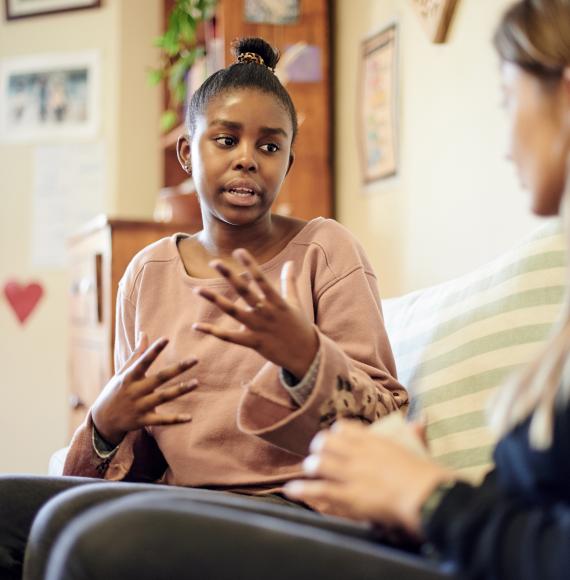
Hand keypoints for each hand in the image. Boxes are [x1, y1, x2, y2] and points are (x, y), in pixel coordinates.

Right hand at [91, 333, 197, 445]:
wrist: (102, 421)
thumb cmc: (116, 391)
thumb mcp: (123, 372)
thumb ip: (136, 354)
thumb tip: (144, 333)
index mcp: (129, 377)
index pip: (143, 361)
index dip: (154, 350)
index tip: (166, 338)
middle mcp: (135, 391)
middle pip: (160, 378)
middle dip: (178, 368)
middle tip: (196, 359)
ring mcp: (139, 406)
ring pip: (163, 397)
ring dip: (180, 390)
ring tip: (197, 382)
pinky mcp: (143, 420)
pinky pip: (162, 420)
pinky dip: (175, 420)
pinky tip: (190, 418)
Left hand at [192, 248, 318, 378]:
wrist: (306, 355)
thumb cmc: (300, 326)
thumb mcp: (295, 303)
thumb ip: (290, 282)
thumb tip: (290, 262)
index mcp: (277, 302)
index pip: (261, 279)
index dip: (250, 265)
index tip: (239, 251)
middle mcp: (267, 313)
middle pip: (245, 292)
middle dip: (229, 276)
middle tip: (214, 262)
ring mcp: (259, 328)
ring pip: (233, 312)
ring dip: (215, 300)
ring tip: (198, 290)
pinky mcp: (254, 343)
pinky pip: (230, 337)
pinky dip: (213, 332)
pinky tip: (196, 326)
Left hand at [284, 420, 453, 535]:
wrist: (426, 496)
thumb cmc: (426, 474)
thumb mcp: (419, 448)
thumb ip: (415, 432)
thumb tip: (422, 418)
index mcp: (373, 441)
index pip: (345, 429)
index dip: (335, 433)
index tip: (334, 438)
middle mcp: (358, 454)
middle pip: (327, 443)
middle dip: (320, 447)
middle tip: (318, 453)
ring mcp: (351, 474)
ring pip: (321, 464)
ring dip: (313, 466)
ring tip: (311, 469)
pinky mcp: (349, 496)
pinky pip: (320, 490)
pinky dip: (303, 490)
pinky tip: (291, 489)